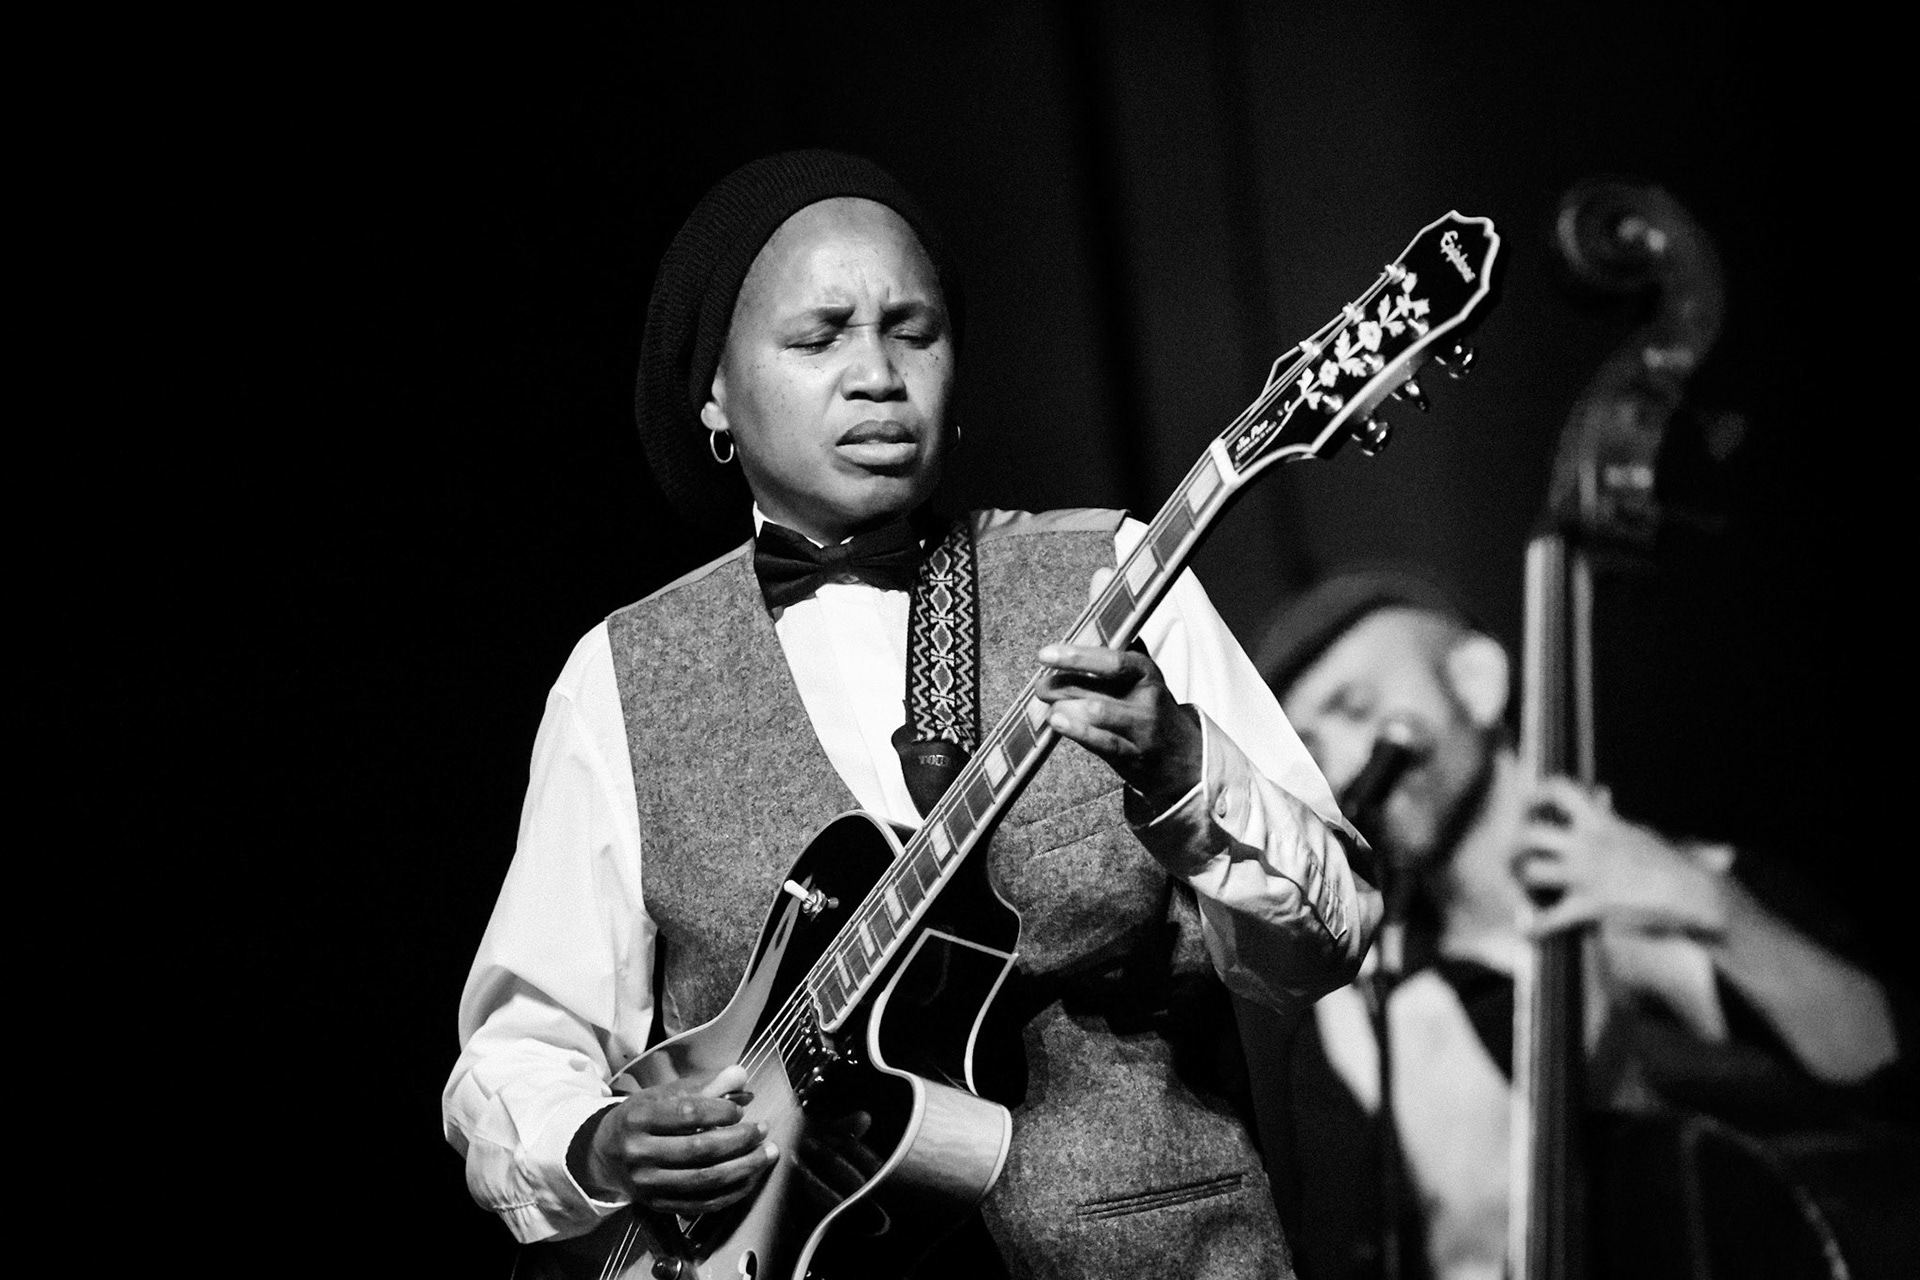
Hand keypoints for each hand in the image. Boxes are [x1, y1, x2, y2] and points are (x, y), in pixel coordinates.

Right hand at [585, 1064, 776, 1214]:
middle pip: (699, 1150)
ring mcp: (649, 1185)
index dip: (720, 1111)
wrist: (604, 1154)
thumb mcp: (661, 1095)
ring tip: (766, 1153)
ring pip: (705, 1180)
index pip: (686, 1114)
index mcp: (638, 1119)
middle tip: (762, 1129)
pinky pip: (703, 1204)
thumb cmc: (639, 1119)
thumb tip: (740, 1076)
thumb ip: (703, 1086)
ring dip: (744, 1167)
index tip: (740, 1109)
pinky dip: (732, 1191)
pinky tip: (750, 1177)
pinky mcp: (659, 1206)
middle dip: (740, 1139)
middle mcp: (640, 1154)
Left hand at [1034, 633, 1201, 813]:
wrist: (1186, 755)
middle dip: (1060, 686)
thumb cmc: (1154, 710)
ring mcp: (1141, 728)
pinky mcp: (1133, 755)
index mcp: (1146, 673)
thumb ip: (1116, 652)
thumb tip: (1092, 607)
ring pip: (1098, 714)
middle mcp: (1146, 699)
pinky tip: (1058, 723)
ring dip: (1065, 708)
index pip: (1111, 661)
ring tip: (1048, 705)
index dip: (1076, 657)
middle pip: (1096, 689)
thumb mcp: (1143, 677)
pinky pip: (1101, 743)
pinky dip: (1076, 732)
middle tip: (1041, 686)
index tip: (1047, 654)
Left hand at [1510, 776, 1728, 941]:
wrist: (1693, 892)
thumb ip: (1610, 816)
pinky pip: (1551, 918)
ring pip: (1531, 871)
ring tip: (1523, 884)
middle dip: (1515, 843)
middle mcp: (1587, 844)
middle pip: (1530, 833)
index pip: (1561, 791)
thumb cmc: (1667, 862)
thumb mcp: (1635, 831)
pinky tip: (1526, 929)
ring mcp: (1586, 876)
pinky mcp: (1590, 906)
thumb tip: (1600, 794)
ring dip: (1521, 879)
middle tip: (1516, 853)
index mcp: (1601, 821)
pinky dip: (1534, 926)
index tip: (1528, 802)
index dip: (1537, 793)